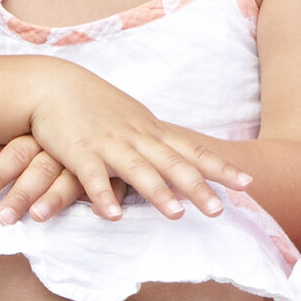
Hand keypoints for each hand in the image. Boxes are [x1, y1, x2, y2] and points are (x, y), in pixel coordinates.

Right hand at [0, 70, 252, 223]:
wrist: (52, 85)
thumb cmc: (96, 107)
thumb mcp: (133, 122)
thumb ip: (157, 144)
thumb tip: (185, 164)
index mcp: (152, 132)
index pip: (193, 150)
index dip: (220, 167)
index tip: (249, 184)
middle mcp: (136, 137)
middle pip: (172, 163)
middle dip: (197, 187)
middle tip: (220, 211)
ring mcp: (108, 142)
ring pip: (137, 169)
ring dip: (157, 192)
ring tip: (177, 216)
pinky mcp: (78, 150)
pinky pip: (92, 176)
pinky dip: (103, 195)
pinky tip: (113, 216)